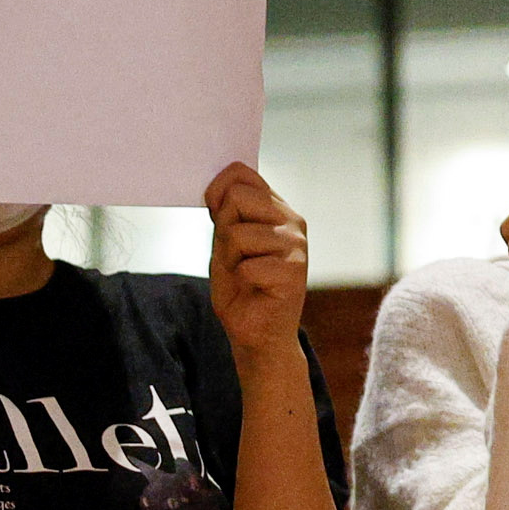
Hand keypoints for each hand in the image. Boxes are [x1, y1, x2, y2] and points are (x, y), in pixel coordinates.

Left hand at [205, 158, 311, 355]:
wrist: (256, 335)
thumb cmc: (241, 289)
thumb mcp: (225, 245)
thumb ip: (225, 216)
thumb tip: (220, 188)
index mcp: (275, 209)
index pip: (243, 174)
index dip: (218, 189)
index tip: (213, 210)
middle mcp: (291, 221)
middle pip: (238, 198)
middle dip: (223, 229)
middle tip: (234, 255)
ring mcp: (296, 245)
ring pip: (238, 234)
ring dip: (230, 259)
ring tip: (245, 275)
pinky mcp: (294, 272)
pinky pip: (246, 266)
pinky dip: (240, 281)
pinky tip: (255, 289)